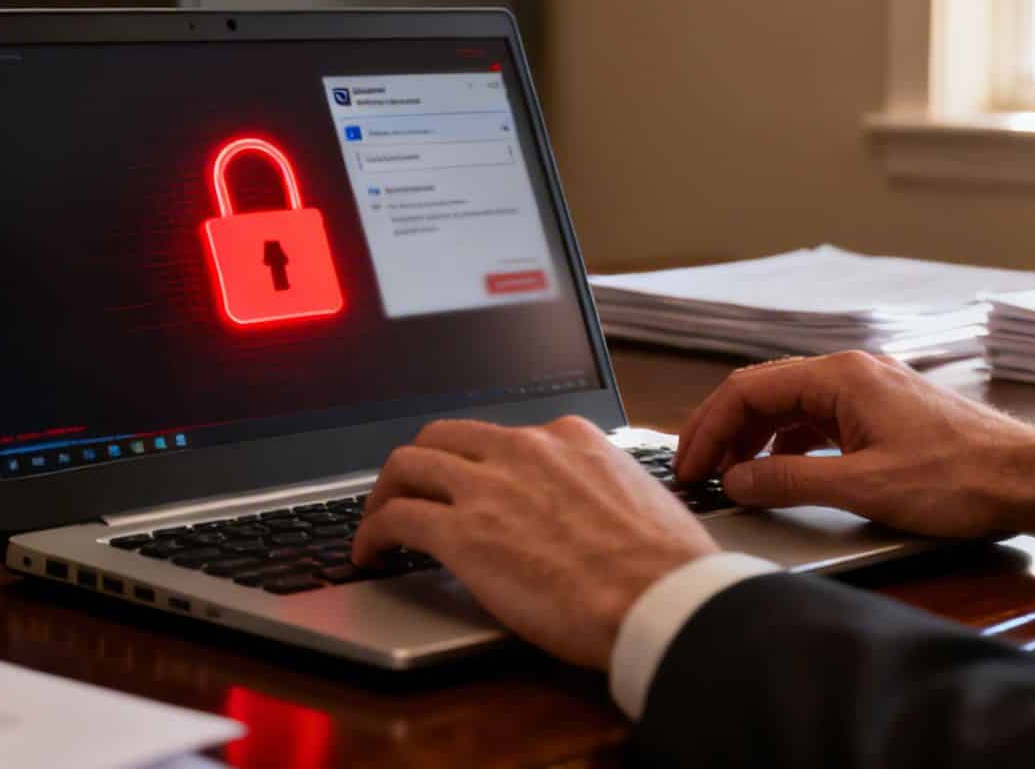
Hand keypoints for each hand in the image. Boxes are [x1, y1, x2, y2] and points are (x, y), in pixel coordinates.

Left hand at [353, 416, 716, 670]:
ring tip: (377, 523)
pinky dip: (370, 534)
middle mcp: (523, 448)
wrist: (663, 599)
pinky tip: (369, 556)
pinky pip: (394, 519)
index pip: (502, 435)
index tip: (469, 487)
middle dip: (417, 467)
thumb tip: (594, 513)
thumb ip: (600, 490)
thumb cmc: (666, 566)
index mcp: (569, 438)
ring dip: (384, 494)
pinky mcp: (462, 534)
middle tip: (407, 496)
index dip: (475, 463)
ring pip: (407, 465)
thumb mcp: (637, 498)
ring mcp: (488, 487)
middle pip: (442, 437)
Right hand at [675, 351, 1034, 548]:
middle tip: (700, 474)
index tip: (689, 466)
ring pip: (791, 407)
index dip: (708, 428)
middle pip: (765, 393)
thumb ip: (789, 481)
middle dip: (725, 432)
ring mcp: (870, 390)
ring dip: (755, 440)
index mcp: (841, 377)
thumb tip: (736, 479)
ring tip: (734, 477)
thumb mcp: (863, 487)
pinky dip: (789, 444)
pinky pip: (819, 420)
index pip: (748, 389)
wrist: (1028, 479)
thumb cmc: (958, 479)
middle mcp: (852, 372)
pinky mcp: (885, 413)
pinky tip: (784, 474)